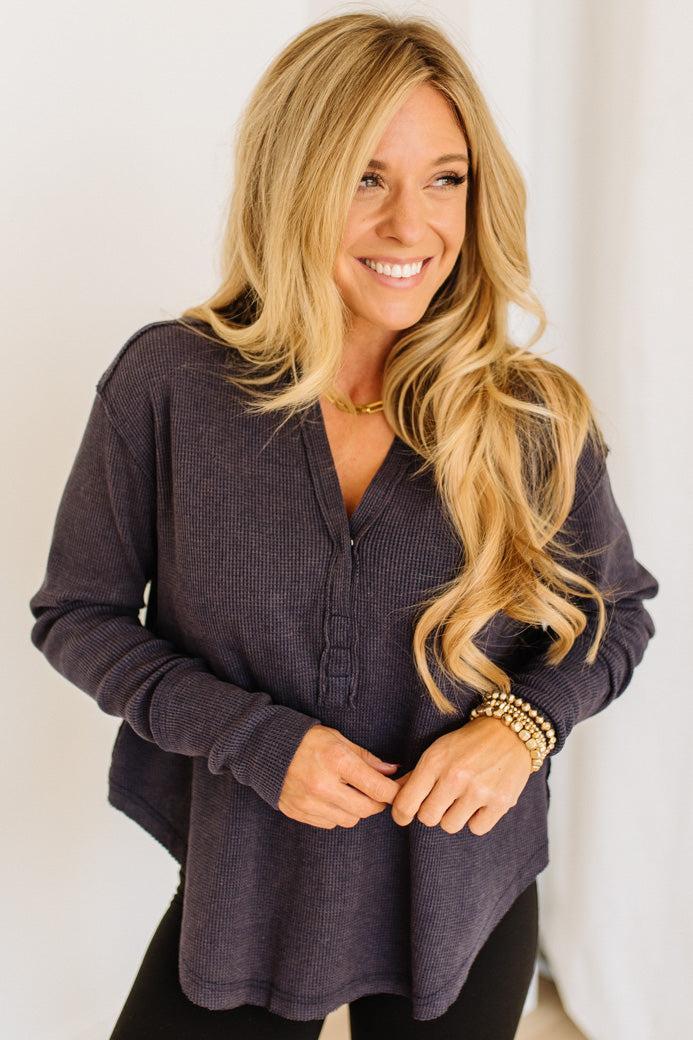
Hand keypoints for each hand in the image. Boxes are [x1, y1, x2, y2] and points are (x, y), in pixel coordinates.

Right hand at [278, 724, 401, 828]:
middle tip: (375, 792)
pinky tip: (330, 798)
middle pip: (366, 809)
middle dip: (376, 803)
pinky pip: (329, 824)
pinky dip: (335, 814)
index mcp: (337, 760)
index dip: (394, 792)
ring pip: (349, 820)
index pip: (378, 788)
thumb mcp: (338, 739)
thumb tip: (393, 772)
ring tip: (348, 793)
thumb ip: (366, 758)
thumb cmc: (307, 740)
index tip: (399, 791)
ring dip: (355, 810)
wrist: (265, 747)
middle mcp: (323, 785)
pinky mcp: (297, 812)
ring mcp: (308, 802)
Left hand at [390, 716, 532, 834]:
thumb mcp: (437, 750)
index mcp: (435, 761)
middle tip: (441, 799)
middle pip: (428, 818)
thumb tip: (394, 797)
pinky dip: (477, 819)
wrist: (509, 732)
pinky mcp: (500, 802)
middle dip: (432, 811)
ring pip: (450, 826)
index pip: (406, 803)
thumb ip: (415, 775)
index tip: (404, 816)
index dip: (401, 814)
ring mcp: (479, 791)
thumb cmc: (468, 742)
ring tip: (463, 798)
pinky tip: (480, 803)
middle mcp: (455, 777)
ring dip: (454, 816)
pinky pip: (476, 829)